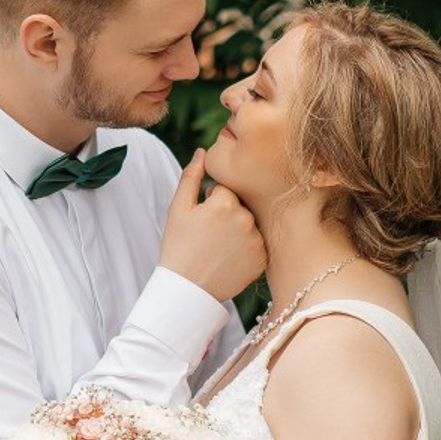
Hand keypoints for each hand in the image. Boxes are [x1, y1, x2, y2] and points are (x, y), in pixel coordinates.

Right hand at [159, 150, 265, 302]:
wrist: (187, 289)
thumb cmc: (178, 246)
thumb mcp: (178, 209)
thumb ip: (191, 176)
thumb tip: (203, 151)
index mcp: (225, 202)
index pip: (226, 189)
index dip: (212, 201)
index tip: (202, 218)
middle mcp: (246, 218)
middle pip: (240, 205)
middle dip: (227, 214)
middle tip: (209, 235)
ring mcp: (257, 240)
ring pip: (250, 224)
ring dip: (238, 230)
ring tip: (218, 248)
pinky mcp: (262, 259)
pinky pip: (257, 243)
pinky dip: (246, 248)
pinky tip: (229, 258)